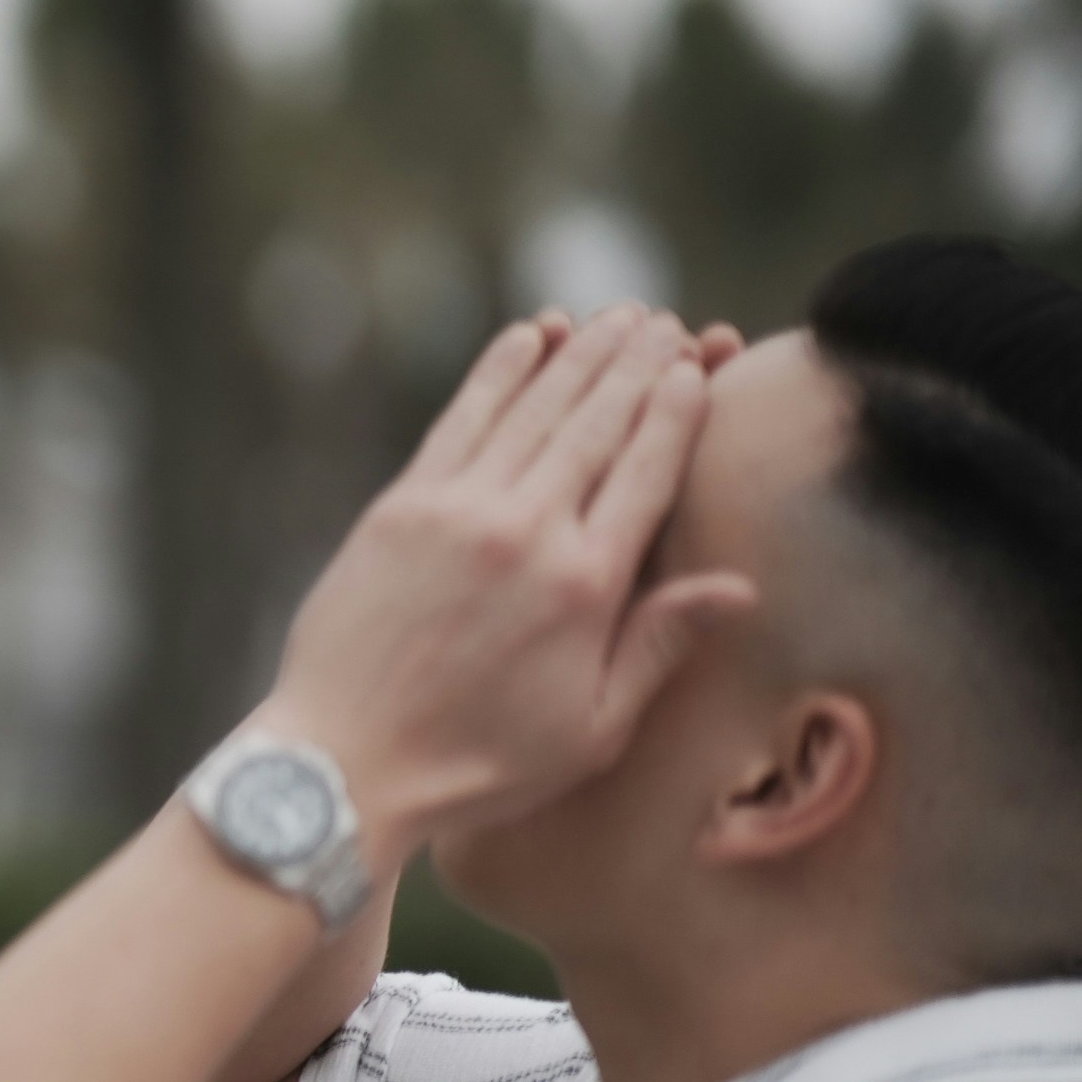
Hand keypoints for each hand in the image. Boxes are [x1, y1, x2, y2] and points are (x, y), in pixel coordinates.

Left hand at [253, 303, 756, 863]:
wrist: (343, 762)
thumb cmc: (475, 764)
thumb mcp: (591, 728)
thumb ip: (660, 645)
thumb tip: (738, 587)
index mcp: (586, 586)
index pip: (647, 472)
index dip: (676, 412)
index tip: (697, 369)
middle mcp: (527, 532)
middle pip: (597, 425)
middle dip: (637, 366)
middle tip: (667, 323)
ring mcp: (458, 511)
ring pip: (534, 410)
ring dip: (579, 356)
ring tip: (618, 317)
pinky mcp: (400, 507)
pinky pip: (460, 420)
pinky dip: (499, 372)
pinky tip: (529, 336)